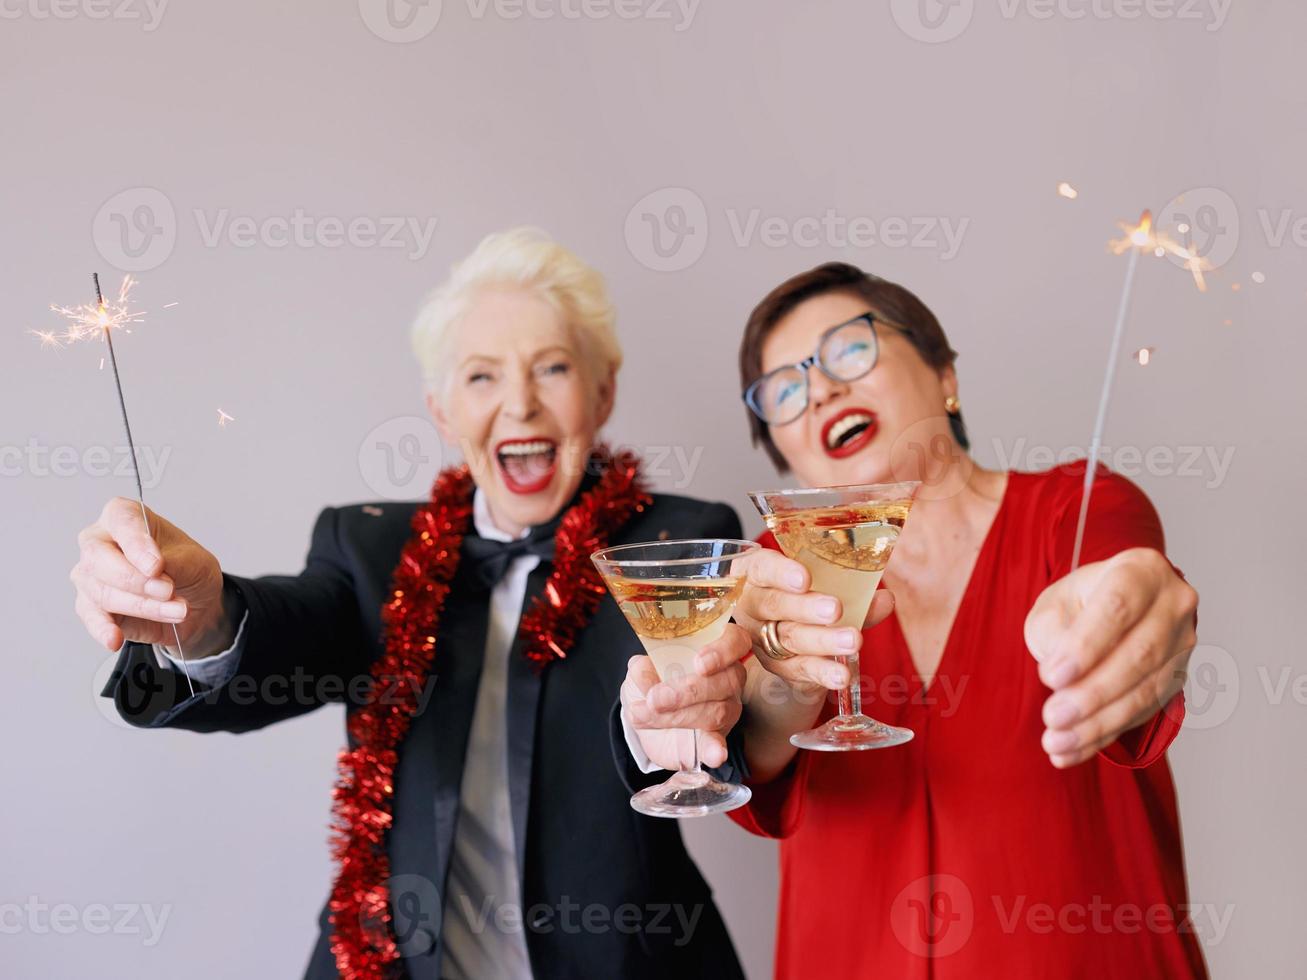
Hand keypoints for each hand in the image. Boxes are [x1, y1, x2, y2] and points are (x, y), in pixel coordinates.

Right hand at [72, 497, 229, 655]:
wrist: (194, 604)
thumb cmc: (189, 571)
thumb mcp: (195, 561)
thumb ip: (172, 562)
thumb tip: (152, 568)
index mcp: (124, 517)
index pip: (121, 520)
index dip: (136, 543)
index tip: (156, 565)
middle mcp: (101, 542)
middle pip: (99, 558)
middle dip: (137, 580)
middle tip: (168, 590)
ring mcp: (91, 575)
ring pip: (102, 591)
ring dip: (143, 606)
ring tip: (176, 611)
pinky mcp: (91, 606)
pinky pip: (91, 618)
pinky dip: (104, 629)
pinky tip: (115, 638)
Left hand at [622, 623, 750, 769]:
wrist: (646, 716)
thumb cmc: (651, 682)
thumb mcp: (641, 670)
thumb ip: (643, 667)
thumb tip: (643, 669)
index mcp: (714, 650)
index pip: (736, 641)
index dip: (723, 651)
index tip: (699, 663)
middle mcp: (728, 677)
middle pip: (727, 680)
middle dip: (689, 691)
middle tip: (656, 698)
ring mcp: (727, 708)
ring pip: (717, 711)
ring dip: (679, 716)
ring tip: (646, 715)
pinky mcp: (716, 738)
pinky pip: (720, 744)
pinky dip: (716, 750)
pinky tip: (714, 754)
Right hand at [732, 548, 894, 693]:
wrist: (794, 644)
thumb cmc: (808, 600)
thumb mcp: (826, 589)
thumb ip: (853, 594)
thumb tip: (884, 599)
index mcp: (758, 575)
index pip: (762, 567)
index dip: (780, 572)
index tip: (804, 578)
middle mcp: (753, 606)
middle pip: (773, 604)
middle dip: (805, 607)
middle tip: (834, 609)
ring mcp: (763, 639)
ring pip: (790, 638)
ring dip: (823, 640)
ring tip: (852, 640)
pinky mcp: (779, 667)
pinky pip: (800, 669)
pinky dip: (823, 672)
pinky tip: (842, 675)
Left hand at [1025, 547, 1197, 767]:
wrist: (1112, 609)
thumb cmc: (1079, 602)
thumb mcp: (1056, 603)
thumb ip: (1056, 631)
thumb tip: (1063, 678)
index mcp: (1141, 570)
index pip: (1118, 607)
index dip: (1086, 645)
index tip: (1050, 677)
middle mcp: (1174, 605)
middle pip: (1139, 655)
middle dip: (1093, 693)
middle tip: (1052, 717)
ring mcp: (1184, 645)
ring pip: (1146, 690)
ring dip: (1098, 723)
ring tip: (1056, 742)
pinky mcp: (1178, 680)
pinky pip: (1144, 714)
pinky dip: (1103, 735)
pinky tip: (1069, 752)